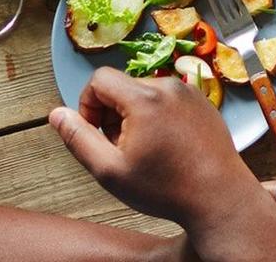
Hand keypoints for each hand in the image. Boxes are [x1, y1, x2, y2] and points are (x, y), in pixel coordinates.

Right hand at [49, 68, 257, 227]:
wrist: (218, 197)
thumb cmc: (165, 188)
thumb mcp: (109, 170)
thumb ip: (78, 138)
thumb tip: (57, 114)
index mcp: (145, 99)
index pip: (100, 78)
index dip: (87, 104)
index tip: (93, 132)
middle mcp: (169, 87)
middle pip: (123, 85)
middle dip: (110, 112)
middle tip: (118, 147)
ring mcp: (190, 92)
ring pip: (145, 92)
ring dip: (133, 115)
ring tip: (142, 150)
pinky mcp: (203, 102)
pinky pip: (168, 99)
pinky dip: (157, 116)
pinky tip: (164, 147)